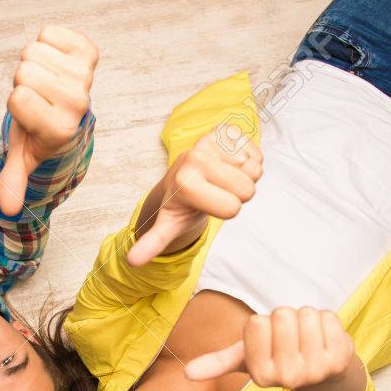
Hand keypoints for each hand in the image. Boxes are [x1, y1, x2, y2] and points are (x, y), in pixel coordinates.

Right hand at [0, 26, 98, 215]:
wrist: (71, 113)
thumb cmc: (42, 131)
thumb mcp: (25, 156)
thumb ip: (15, 179)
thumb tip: (7, 209)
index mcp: (61, 128)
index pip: (17, 99)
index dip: (16, 104)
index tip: (30, 114)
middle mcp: (78, 103)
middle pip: (24, 72)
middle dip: (23, 81)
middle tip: (38, 96)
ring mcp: (86, 76)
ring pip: (34, 50)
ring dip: (34, 63)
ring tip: (46, 82)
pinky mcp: (88, 52)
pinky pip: (49, 32)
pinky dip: (47, 43)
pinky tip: (55, 63)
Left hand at [126, 131, 262, 265]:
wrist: (186, 174)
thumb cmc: (181, 203)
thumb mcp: (167, 225)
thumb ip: (152, 242)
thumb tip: (132, 261)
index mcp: (185, 182)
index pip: (232, 209)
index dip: (225, 210)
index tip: (207, 203)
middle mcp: (197, 156)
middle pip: (247, 189)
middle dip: (238, 195)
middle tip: (217, 190)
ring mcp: (213, 140)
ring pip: (255, 171)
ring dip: (244, 178)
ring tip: (221, 178)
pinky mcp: (228, 129)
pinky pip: (258, 154)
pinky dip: (250, 162)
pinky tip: (230, 164)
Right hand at [185, 307, 354, 389]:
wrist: (325, 374)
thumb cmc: (280, 357)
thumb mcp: (248, 359)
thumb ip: (219, 362)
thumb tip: (186, 374)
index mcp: (260, 375)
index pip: (256, 322)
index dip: (264, 324)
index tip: (270, 341)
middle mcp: (287, 377)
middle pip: (281, 315)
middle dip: (287, 319)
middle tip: (292, 338)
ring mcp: (315, 370)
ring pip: (306, 314)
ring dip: (308, 319)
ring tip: (309, 338)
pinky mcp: (340, 360)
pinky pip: (328, 318)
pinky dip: (327, 321)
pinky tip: (326, 338)